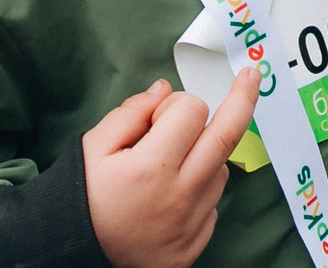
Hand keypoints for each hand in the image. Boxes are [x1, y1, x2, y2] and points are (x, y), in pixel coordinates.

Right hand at [84, 71, 259, 267]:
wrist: (76, 252)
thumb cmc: (83, 197)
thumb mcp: (94, 146)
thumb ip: (131, 111)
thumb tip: (164, 91)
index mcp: (151, 167)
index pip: (193, 110)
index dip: (176, 104)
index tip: (159, 115)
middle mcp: (179, 196)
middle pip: (228, 134)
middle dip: (242, 98)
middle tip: (251, 76)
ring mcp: (190, 224)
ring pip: (221, 168)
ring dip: (206, 153)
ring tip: (171, 162)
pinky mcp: (195, 245)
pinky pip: (213, 204)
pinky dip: (201, 189)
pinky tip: (173, 192)